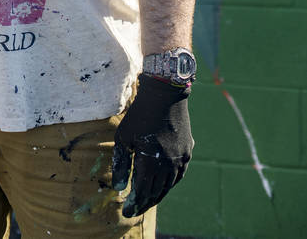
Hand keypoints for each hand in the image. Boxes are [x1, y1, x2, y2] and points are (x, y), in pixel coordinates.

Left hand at [111, 73, 192, 217]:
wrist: (165, 95)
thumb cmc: (140, 115)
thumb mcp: (124, 137)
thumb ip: (122, 163)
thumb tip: (119, 188)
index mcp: (151, 161)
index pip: (143, 191)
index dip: (134, 203)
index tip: (126, 211)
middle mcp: (168, 164)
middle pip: (156, 192)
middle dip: (144, 203)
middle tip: (134, 209)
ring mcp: (180, 159)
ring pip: (168, 186)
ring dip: (157, 196)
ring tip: (146, 200)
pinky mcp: (187, 153)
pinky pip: (178, 176)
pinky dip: (168, 185)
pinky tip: (162, 186)